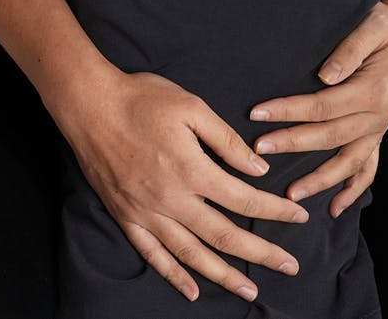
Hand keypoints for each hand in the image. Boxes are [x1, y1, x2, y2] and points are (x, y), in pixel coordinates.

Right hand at [57, 66, 310, 303]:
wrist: (89, 104)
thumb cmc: (141, 98)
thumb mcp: (191, 106)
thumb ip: (226, 140)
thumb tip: (257, 167)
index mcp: (191, 169)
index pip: (243, 198)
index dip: (274, 210)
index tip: (298, 218)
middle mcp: (171, 199)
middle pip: (224, 235)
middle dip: (261, 253)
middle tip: (290, 266)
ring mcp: (146, 213)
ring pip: (192, 254)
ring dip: (224, 275)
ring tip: (250, 290)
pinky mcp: (126, 217)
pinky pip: (153, 255)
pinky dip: (174, 275)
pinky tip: (192, 290)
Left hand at [247, 0, 387, 218]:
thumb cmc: (382, 26)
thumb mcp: (372, 25)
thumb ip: (350, 48)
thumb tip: (326, 75)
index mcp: (373, 89)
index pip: (323, 105)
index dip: (290, 110)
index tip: (258, 113)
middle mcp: (377, 115)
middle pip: (329, 136)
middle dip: (292, 144)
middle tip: (259, 148)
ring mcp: (378, 129)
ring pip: (347, 162)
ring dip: (319, 180)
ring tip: (290, 194)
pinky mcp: (377, 135)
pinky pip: (367, 169)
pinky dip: (352, 190)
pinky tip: (334, 207)